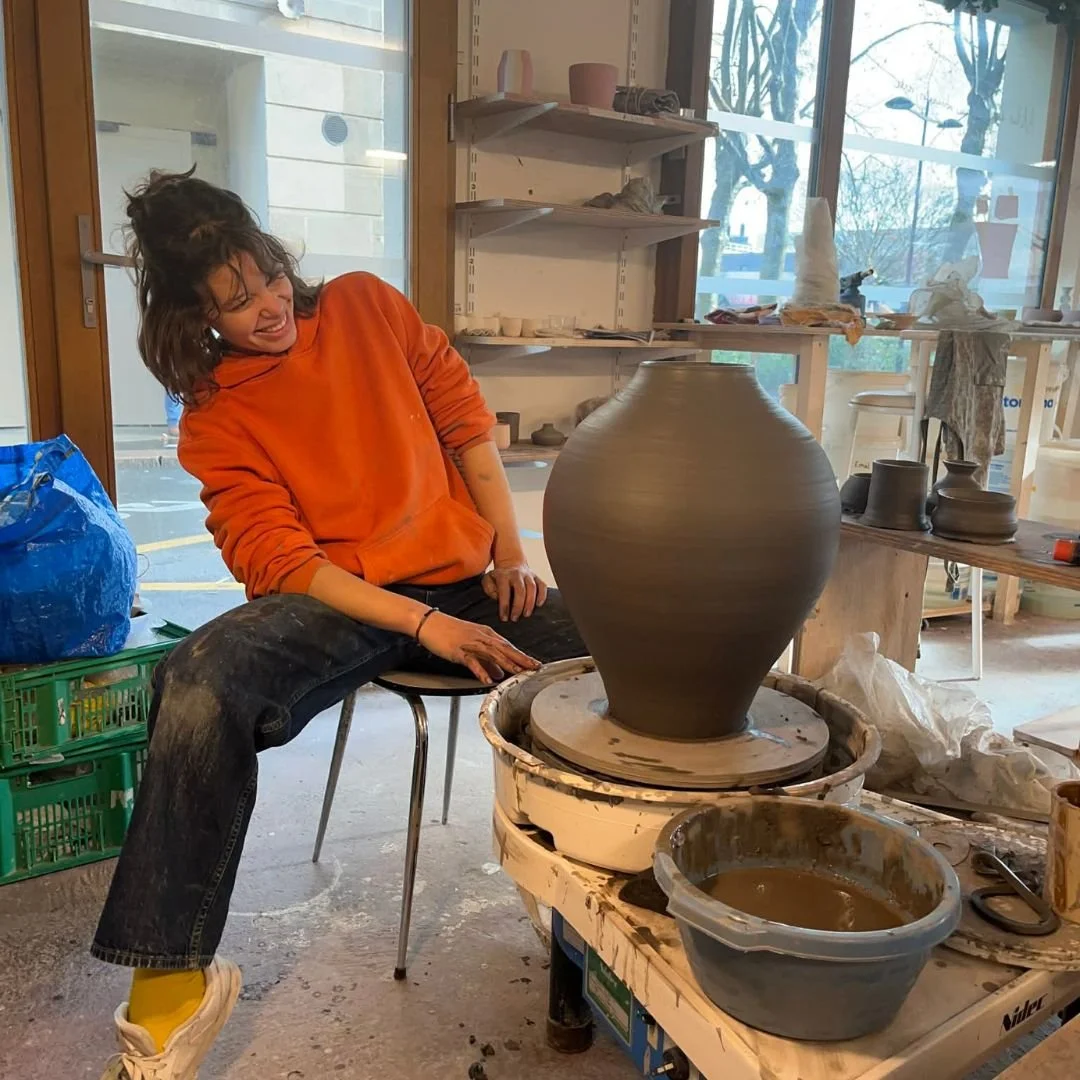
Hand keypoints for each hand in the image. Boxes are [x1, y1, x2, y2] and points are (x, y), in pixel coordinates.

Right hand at [417, 611, 539, 683]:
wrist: (430, 622)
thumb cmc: (449, 632)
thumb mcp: (471, 646)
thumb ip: (487, 660)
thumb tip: (500, 673)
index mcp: (487, 635)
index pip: (509, 647)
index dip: (522, 656)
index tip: (535, 664)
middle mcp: (482, 637)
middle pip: (505, 649)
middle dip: (521, 659)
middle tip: (535, 667)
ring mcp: (470, 643)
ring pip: (492, 654)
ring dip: (506, 664)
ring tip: (518, 673)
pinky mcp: (458, 650)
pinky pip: (472, 661)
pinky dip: (480, 670)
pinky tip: (488, 678)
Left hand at [482, 562, 548, 621]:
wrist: (511, 562)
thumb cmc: (498, 577)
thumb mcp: (488, 579)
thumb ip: (489, 589)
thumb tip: (497, 598)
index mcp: (503, 575)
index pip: (504, 592)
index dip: (504, 606)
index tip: (504, 618)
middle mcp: (516, 574)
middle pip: (520, 590)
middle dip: (518, 606)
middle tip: (515, 618)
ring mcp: (528, 574)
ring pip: (532, 588)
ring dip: (530, 603)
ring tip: (526, 615)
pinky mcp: (536, 577)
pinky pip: (542, 585)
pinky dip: (542, 595)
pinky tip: (539, 605)